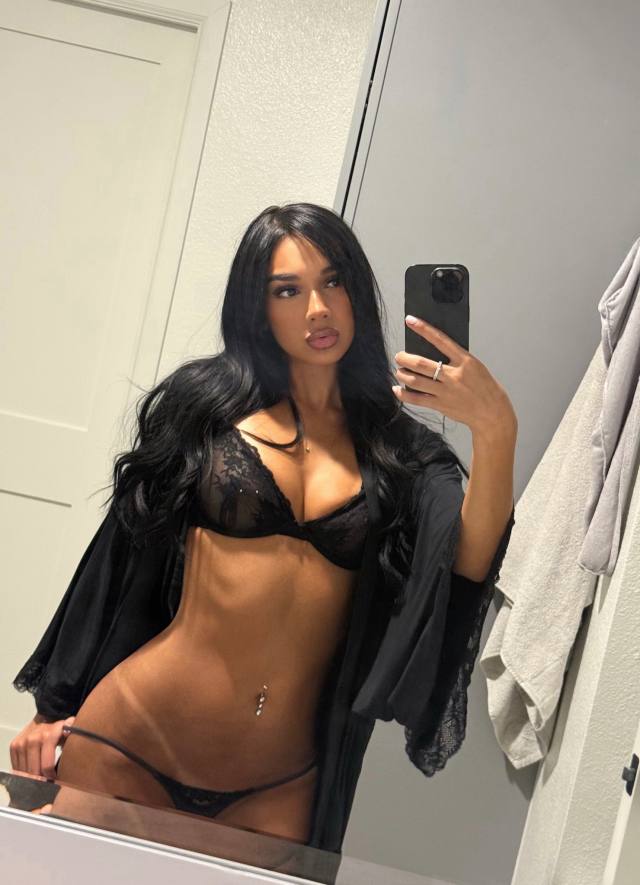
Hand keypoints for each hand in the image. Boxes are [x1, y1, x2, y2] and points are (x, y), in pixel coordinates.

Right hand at [9, 715, 75, 778]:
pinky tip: (31, 774)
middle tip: (47, 783)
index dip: (51, 776)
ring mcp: (22, 742)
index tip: (55, 779)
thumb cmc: (60, 730)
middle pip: (34, 771)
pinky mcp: (14, 746)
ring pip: (24, 771)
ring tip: (39, 780)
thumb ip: (72, 733)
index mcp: (48, 736)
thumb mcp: (70, 732)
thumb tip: (68, 733)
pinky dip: (23, 773)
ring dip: (31, 778)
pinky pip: (16, 767)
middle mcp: (33, 739)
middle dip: (41, 780)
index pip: (46, 766)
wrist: (45, 718)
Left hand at [393, 315, 516, 437]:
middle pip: (421, 364)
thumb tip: (432, 354)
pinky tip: (397, 389)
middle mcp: (453, 375)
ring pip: (415, 381)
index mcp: (465, 361)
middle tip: (399, 356)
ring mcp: (446, 391)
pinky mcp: (441, 405)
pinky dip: (403, 394)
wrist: (493, 413)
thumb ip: (456, 360)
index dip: (423, 329)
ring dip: (402, 375)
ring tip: (399, 372)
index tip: (410, 321)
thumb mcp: (475, 367)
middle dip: (404, 358)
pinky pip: (417, 399)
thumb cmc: (485, 388)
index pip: (440, 340)